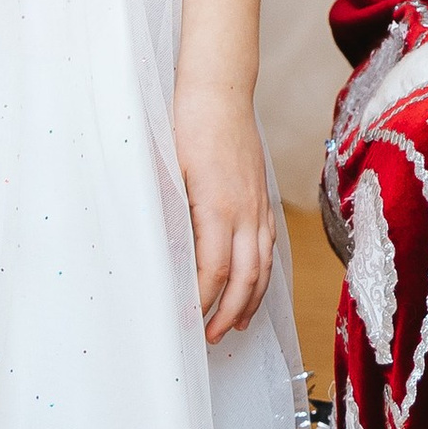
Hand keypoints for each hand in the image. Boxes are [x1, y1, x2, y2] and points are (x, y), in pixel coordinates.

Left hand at [176, 85, 276, 342]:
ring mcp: (258, 205)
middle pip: (246, 277)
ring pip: (263, 266)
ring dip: (250, 301)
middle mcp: (245, 210)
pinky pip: (268, 247)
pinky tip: (253, 287)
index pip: (214, 270)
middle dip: (228, 312)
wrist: (219, 90)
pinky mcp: (262, 198)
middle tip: (209, 338)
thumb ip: (169, 213)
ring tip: (234, 326)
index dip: (202, 301)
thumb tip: (159, 255)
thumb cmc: (187, 125)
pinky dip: (263, 275)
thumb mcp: (167, 170)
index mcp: (218, 206)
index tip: (185, 320)